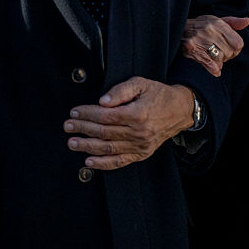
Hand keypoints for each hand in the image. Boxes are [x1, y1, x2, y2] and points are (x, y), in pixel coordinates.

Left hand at [64, 78, 194, 168]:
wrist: (180, 110)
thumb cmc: (159, 95)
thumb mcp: (141, 84)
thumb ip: (120, 91)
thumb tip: (102, 102)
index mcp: (138, 113)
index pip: (106, 116)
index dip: (87, 114)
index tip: (75, 112)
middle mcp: (139, 132)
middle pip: (104, 132)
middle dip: (83, 129)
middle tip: (68, 126)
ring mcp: (140, 145)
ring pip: (108, 148)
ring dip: (87, 146)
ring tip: (72, 143)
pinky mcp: (141, 153)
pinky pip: (119, 162)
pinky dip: (102, 164)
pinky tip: (89, 161)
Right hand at [180, 15, 248, 76]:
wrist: (176, 29)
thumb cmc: (200, 26)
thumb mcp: (216, 21)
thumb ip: (233, 22)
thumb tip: (247, 21)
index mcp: (218, 23)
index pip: (238, 43)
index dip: (235, 49)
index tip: (229, 49)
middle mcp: (210, 30)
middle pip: (229, 52)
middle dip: (226, 56)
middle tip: (219, 54)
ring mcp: (200, 40)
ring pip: (220, 59)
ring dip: (218, 62)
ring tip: (212, 58)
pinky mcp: (191, 49)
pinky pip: (210, 64)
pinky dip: (214, 69)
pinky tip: (214, 69)